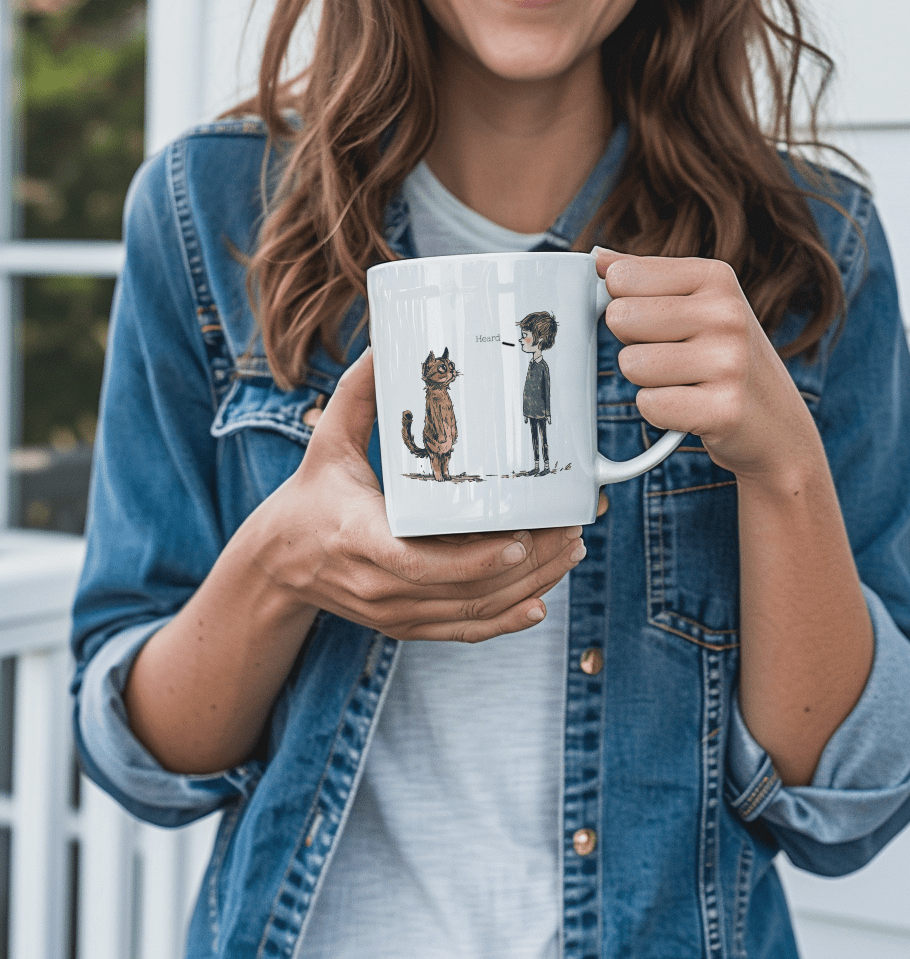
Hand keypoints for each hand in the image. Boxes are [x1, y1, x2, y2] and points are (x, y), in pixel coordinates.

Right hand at [250, 349, 586, 642]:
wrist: (277, 563)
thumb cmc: (311, 496)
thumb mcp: (328, 441)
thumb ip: (358, 393)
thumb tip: (386, 340)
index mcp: (358, 538)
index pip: (420, 563)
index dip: (476, 559)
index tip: (522, 538)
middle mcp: (377, 585)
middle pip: (464, 591)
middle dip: (527, 566)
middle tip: (569, 531)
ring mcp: (392, 612)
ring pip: (471, 613)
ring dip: (528, 587)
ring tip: (568, 551)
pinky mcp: (402, 625)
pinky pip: (461, 633)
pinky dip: (504, 622)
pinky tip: (539, 603)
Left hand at [594, 248, 822, 484]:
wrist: (777, 423)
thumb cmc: (723, 356)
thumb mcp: (698, 304)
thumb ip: (647, 279)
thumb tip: (597, 258)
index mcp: (715, 277)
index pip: (621, 276)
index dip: (623, 304)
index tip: (657, 322)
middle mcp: (727, 314)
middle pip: (621, 318)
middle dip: (633, 343)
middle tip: (670, 356)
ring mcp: (729, 362)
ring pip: (631, 364)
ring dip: (646, 381)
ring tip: (683, 382)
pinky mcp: (723, 410)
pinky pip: (648, 405)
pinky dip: (658, 411)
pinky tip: (689, 407)